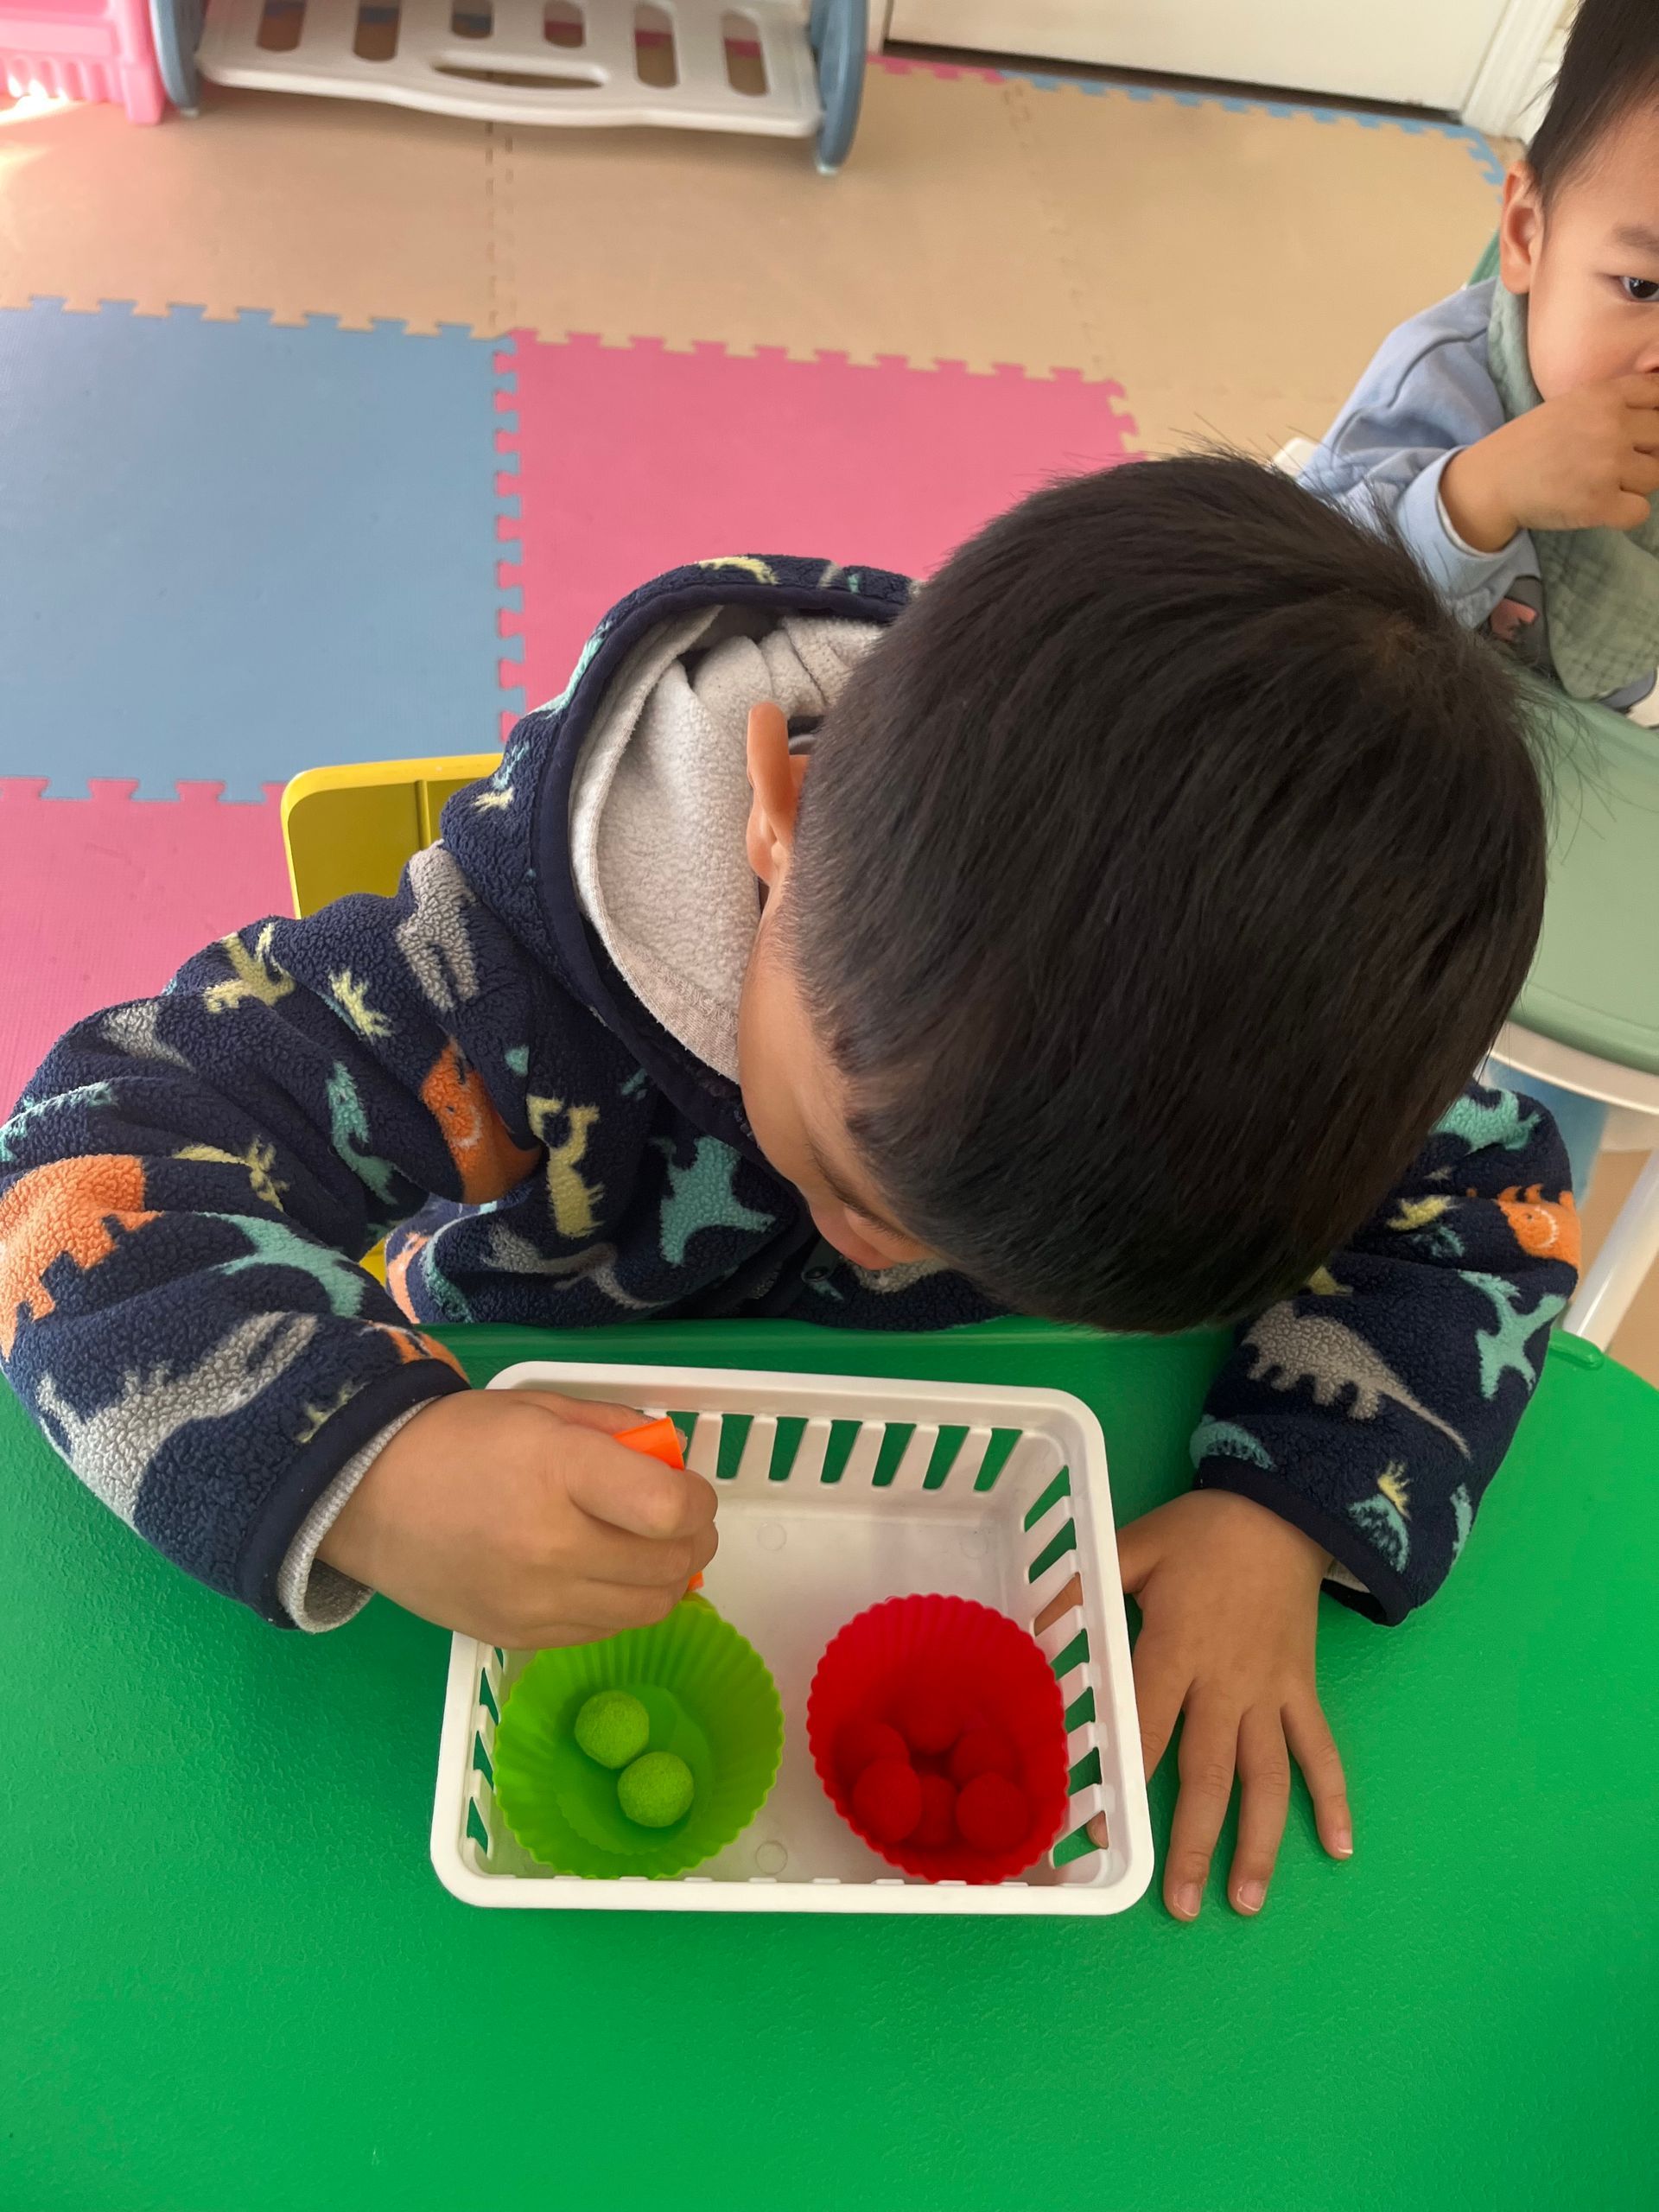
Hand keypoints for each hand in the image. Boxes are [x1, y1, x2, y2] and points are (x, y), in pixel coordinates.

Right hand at [320, 1388, 717, 1646]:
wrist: (367, 1498)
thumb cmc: (459, 1441)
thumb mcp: (541, 1408)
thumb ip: (614, 1428)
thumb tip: (669, 1458)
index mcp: (561, 1473)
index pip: (669, 1509)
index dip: (697, 1500)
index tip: (688, 1489)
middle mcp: (554, 1547)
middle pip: (668, 1565)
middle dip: (692, 1540)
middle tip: (680, 1522)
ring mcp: (537, 1603)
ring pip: (647, 1610)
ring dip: (665, 1580)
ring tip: (649, 1552)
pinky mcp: (520, 1638)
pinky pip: (603, 1632)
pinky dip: (620, 1606)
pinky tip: (603, 1577)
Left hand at [1117, 1490, 1351, 1919]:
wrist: (1285, 1509)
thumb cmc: (1202, 1532)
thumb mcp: (1135, 1545)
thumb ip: (1087, 1589)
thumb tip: (1035, 1627)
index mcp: (1177, 1648)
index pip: (1148, 1726)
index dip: (1125, 1779)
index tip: (1104, 1833)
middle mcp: (1226, 1682)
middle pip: (1209, 1772)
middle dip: (1195, 1842)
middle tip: (1181, 1905)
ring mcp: (1270, 1691)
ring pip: (1267, 1777)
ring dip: (1260, 1842)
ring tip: (1246, 1901)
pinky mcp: (1301, 1689)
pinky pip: (1320, 1749)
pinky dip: (1333, 1797)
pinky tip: (1339, 1848)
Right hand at [1441, 373, 1658, 547]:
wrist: (1491, 480)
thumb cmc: (1530, 444)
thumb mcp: (1571, 405)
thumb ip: (1613, 404)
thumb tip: (1655, 419)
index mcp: (1604, 396)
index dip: (1656, 417)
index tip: (1640, 434)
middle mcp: (1611, 426)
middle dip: (1647, 453)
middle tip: (1617, 465)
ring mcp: (1607, 465)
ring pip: (1656, 477)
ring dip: (1635, 485)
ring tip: (1603, 486)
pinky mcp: (1599, 503)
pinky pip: (1640, 512)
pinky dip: (1625, 514)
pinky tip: (1602, 507)